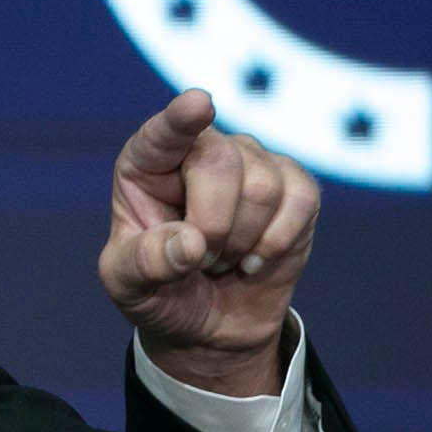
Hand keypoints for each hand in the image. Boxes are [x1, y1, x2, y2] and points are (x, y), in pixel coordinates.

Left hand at [96, 89, 319, 396]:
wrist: (208, 326)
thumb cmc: (159, 292)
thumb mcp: (129, 286)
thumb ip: (146, 263)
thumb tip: (191, 244)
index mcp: (146, 165)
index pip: (163, 134)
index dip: (182, 119)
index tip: (199, 105)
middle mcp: (199, 150)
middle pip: (221, 163)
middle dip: (213, 227)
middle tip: (200, 260)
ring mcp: (251, 162)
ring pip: (263, 187)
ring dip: (243, 242)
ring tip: (223, 258)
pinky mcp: (293, 185)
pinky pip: (301, 200)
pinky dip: (277, 243)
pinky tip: (254, 258)